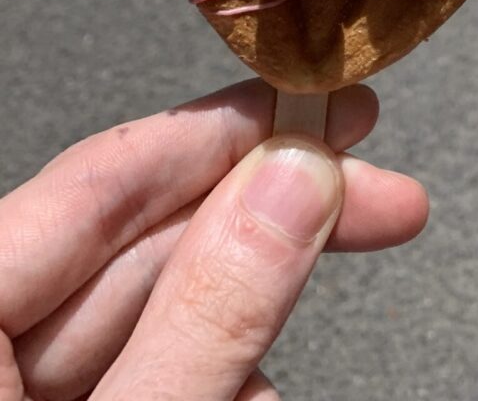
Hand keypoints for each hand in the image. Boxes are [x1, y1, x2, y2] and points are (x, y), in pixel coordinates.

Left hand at [0, 78, 426, 399]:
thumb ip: (211, 313)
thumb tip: (295, 183)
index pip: (102, 179)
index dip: (227, 131)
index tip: (325, 106)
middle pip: (126, 247)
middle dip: (261, 224)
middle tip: (374, 191)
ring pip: (129, 320)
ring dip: (239, 312)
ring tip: (320, 315)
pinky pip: (115, 380)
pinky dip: (196, 374)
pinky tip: (256, 388)